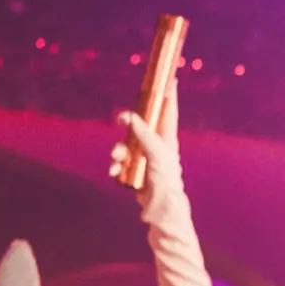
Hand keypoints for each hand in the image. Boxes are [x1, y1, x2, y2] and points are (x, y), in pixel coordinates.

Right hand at [110, 80, 184, 217]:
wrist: (160, 206)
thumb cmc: (165, 178)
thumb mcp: (156, 152)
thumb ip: (144, 133)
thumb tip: (130, 116)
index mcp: (168, 138)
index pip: (169, 111)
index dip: (169, 95)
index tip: (170, 79)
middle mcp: (157, 145)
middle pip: (141, 124)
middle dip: (129, 124)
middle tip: (120, 118)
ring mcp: (146, 157)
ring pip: (127, 144)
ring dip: (118, 150)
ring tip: (117, 158)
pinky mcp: (136, 169)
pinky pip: (121, 161)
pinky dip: (116, 165)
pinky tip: (114, 172)